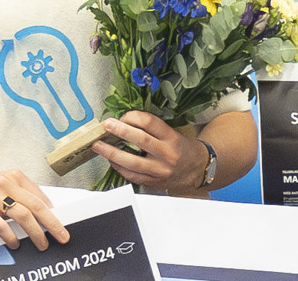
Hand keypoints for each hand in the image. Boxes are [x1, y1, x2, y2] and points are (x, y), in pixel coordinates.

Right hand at [0, 168, 68, 250]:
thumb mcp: (4, 185)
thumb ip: (21, 195)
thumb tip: (43, 211)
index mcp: (16, 177)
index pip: (40, 196)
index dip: (53, 212)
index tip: (62, 223)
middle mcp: (7, 184)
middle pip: (36, 206)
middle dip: (52, 223)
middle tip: (62, 235)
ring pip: (22, 216)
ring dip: (35, 233)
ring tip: (41, 244)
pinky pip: (1, 226)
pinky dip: (11, 237)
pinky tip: (16, 244)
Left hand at [92, 112, 206, 195]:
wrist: (198, 170)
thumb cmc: (183, 149)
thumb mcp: (174, 134)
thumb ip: (154, 130)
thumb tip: (126, 122)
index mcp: (172, 138)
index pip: (151, 123)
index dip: (134, 117)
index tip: (124, 115)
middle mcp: (167, 154)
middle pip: (141, 140)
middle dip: (121, 131)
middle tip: (107, 125)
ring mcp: (160, 171)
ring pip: (133, 162)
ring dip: (113, 153)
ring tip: (99, 146)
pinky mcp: (154, 182)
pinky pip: (132, 176)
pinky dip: (119, 168)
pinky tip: (111, 160)